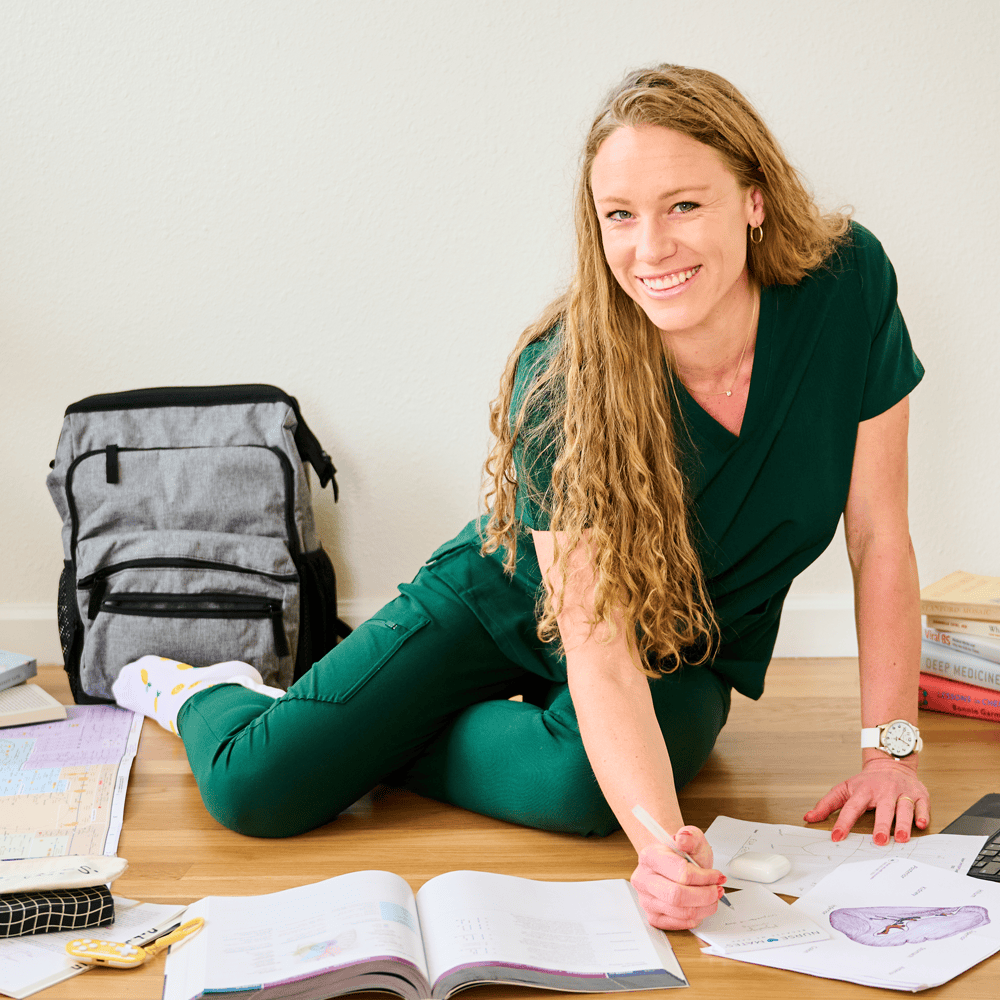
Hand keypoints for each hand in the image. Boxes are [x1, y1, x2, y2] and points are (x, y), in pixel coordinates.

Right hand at [630, 826, 725, 928]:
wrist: (671, 864)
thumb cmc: (681, 854)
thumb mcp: (691, 839)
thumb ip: (690, 836)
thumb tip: (683, 839)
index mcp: (649, 857)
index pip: (680, 873)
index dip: (704, 877)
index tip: (716, 876)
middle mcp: (643, 880)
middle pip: (677, 896)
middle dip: (704, 895)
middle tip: (716, 890)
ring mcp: (646, 900)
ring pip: (680, 912)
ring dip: (704, 907)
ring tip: (711, 897)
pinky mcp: (653, 917)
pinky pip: (678, 924)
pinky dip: (695, 917)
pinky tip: (699, 906)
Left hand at [804, 757, 929, 843]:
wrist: (890, 762)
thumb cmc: (867, 781)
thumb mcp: (844, 788)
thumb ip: (827, 804)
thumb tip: (809, 817)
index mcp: (863, 791)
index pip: (851, 808)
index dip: (843, 823)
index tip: (837, 837)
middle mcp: (883, 791)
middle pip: (882, 809)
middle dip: (881, 825)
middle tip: (879, 841)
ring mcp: (902, 792)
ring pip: (903, 808)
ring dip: (903, 823)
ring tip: (901, 838)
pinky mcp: (919, 794)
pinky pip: (922, 805)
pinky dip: (923, 814)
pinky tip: (921, 824)